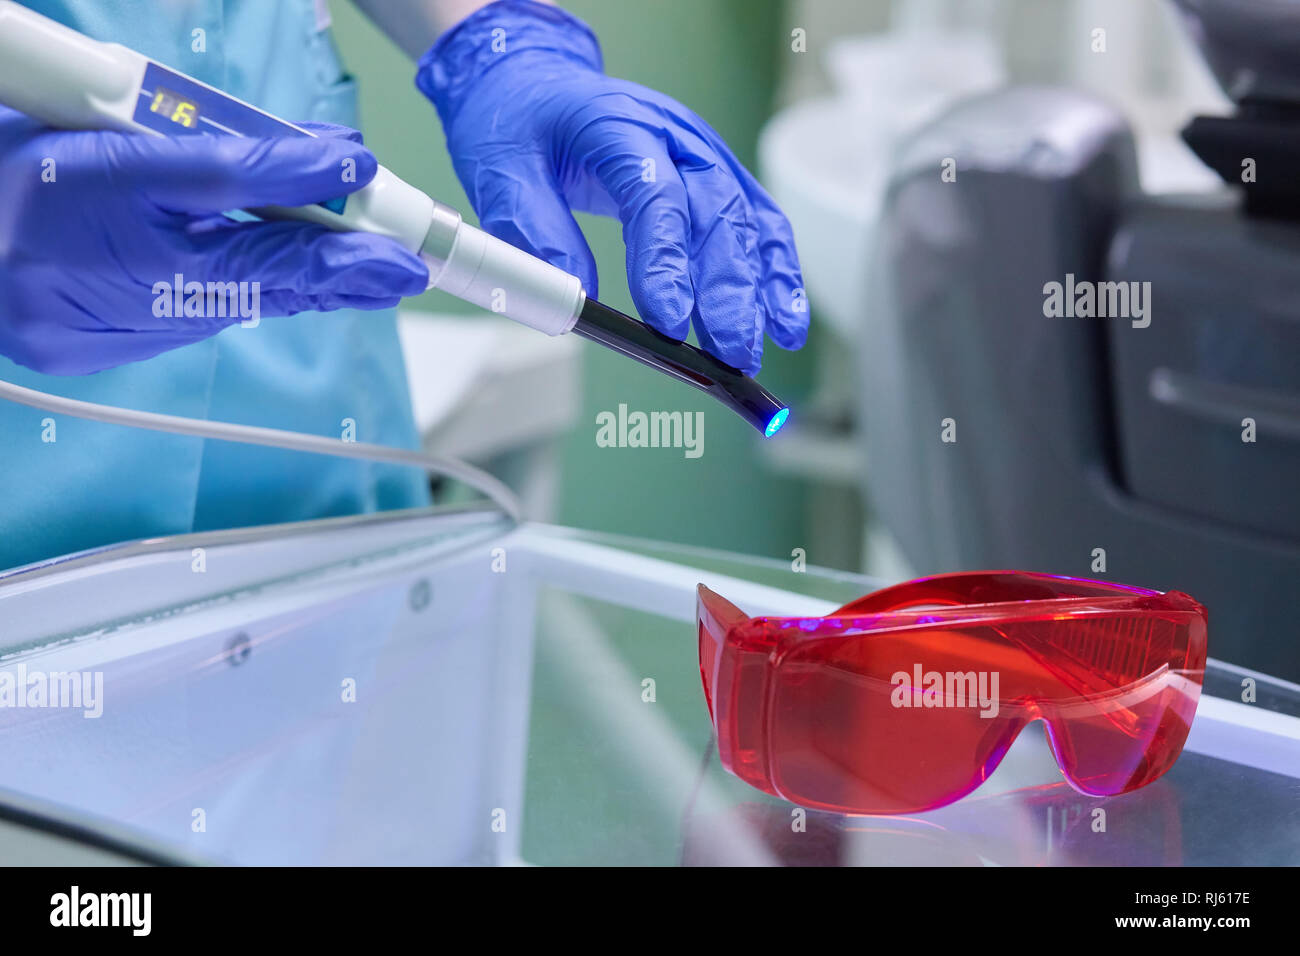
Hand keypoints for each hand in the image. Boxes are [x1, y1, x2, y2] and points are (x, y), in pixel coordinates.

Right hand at [0, 113, 427, 374]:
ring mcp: (126, 332)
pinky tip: (268, 272)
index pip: (272, 254)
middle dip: (337, 275)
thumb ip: (241, 162)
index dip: (342, 249)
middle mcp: (146, 310)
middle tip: (400, 271)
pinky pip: (196, 308)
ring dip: (292, 278)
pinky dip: (236, 286)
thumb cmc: (22, 185)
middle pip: (266, 287)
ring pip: (235, 298)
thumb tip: (333, 166)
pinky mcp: (108, 345)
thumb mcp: (133, 152)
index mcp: (150, 262)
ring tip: (359, 269)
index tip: (399, 252)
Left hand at [418, 0, 806, 373]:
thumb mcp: (501, 173)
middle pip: (716, 212)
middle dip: (729, 290)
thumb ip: (534, 233)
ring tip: (755, 350)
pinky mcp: (717, 179)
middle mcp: (675, 136)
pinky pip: (757, 225)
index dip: (666, 260)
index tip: (668, 321)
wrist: (537, 86)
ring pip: (747, 222)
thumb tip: (573, 299)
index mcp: (618, 124)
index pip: (655, 194)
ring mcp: (703, 155)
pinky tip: (784, 322)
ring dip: (760, 290)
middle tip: (729, 351)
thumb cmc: (520, 126)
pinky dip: (776, 274)